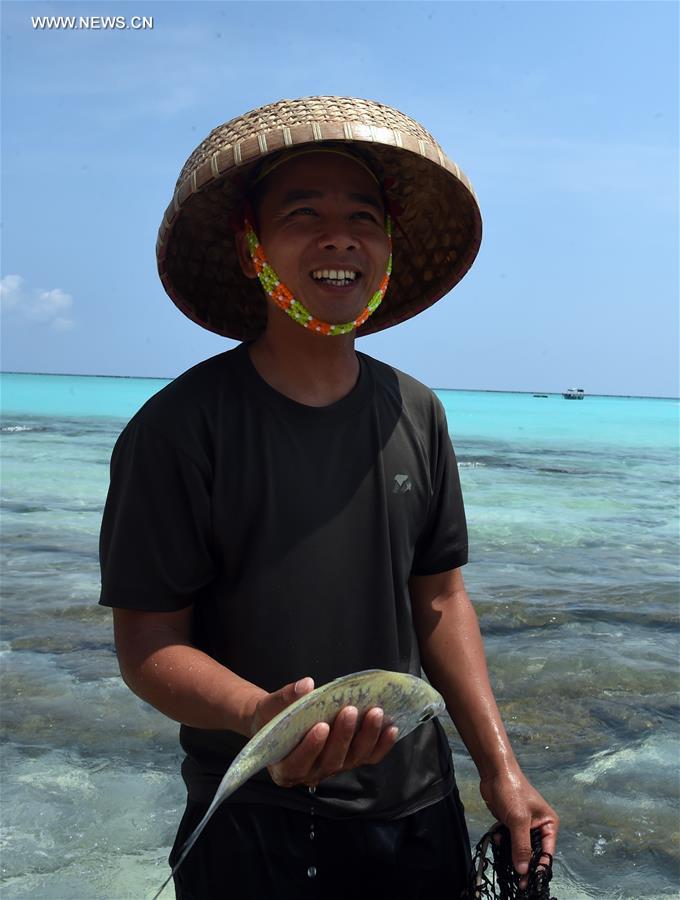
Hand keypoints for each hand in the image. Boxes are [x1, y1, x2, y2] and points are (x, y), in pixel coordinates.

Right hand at [250, 677, 398, 788]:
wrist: (280, 723)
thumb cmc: (272, 717)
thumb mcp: (270, 707)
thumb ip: (285, 698)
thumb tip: (306, 685)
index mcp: (285, 767)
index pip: (298, 763)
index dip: (310, 747)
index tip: (321, 726)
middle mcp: (310, 774)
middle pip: (330, 761)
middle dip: (343, 736)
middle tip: (349, 711)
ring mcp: (332, 768)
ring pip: (352, 759)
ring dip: (366, 737)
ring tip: (375, 713)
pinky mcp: (349, 760)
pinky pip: (368, 757)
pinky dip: (381, 745)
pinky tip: (391, 727)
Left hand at [480, 768, 558, 890]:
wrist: (494, 772)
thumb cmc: (512, 791)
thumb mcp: (518, 820)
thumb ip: (521, 845)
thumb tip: (523, 869)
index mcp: (549, 824)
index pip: (547, 851)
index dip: (539, 867)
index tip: (530, 881)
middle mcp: (539, 826)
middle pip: (533, 852)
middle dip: (524, 864)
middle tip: (518, 881)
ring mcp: (524, 825)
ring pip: (520, 847)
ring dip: (512, 853)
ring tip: (505, 862)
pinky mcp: (511, 822)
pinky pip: (509, 839)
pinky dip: (503, 842)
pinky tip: (497, 839)